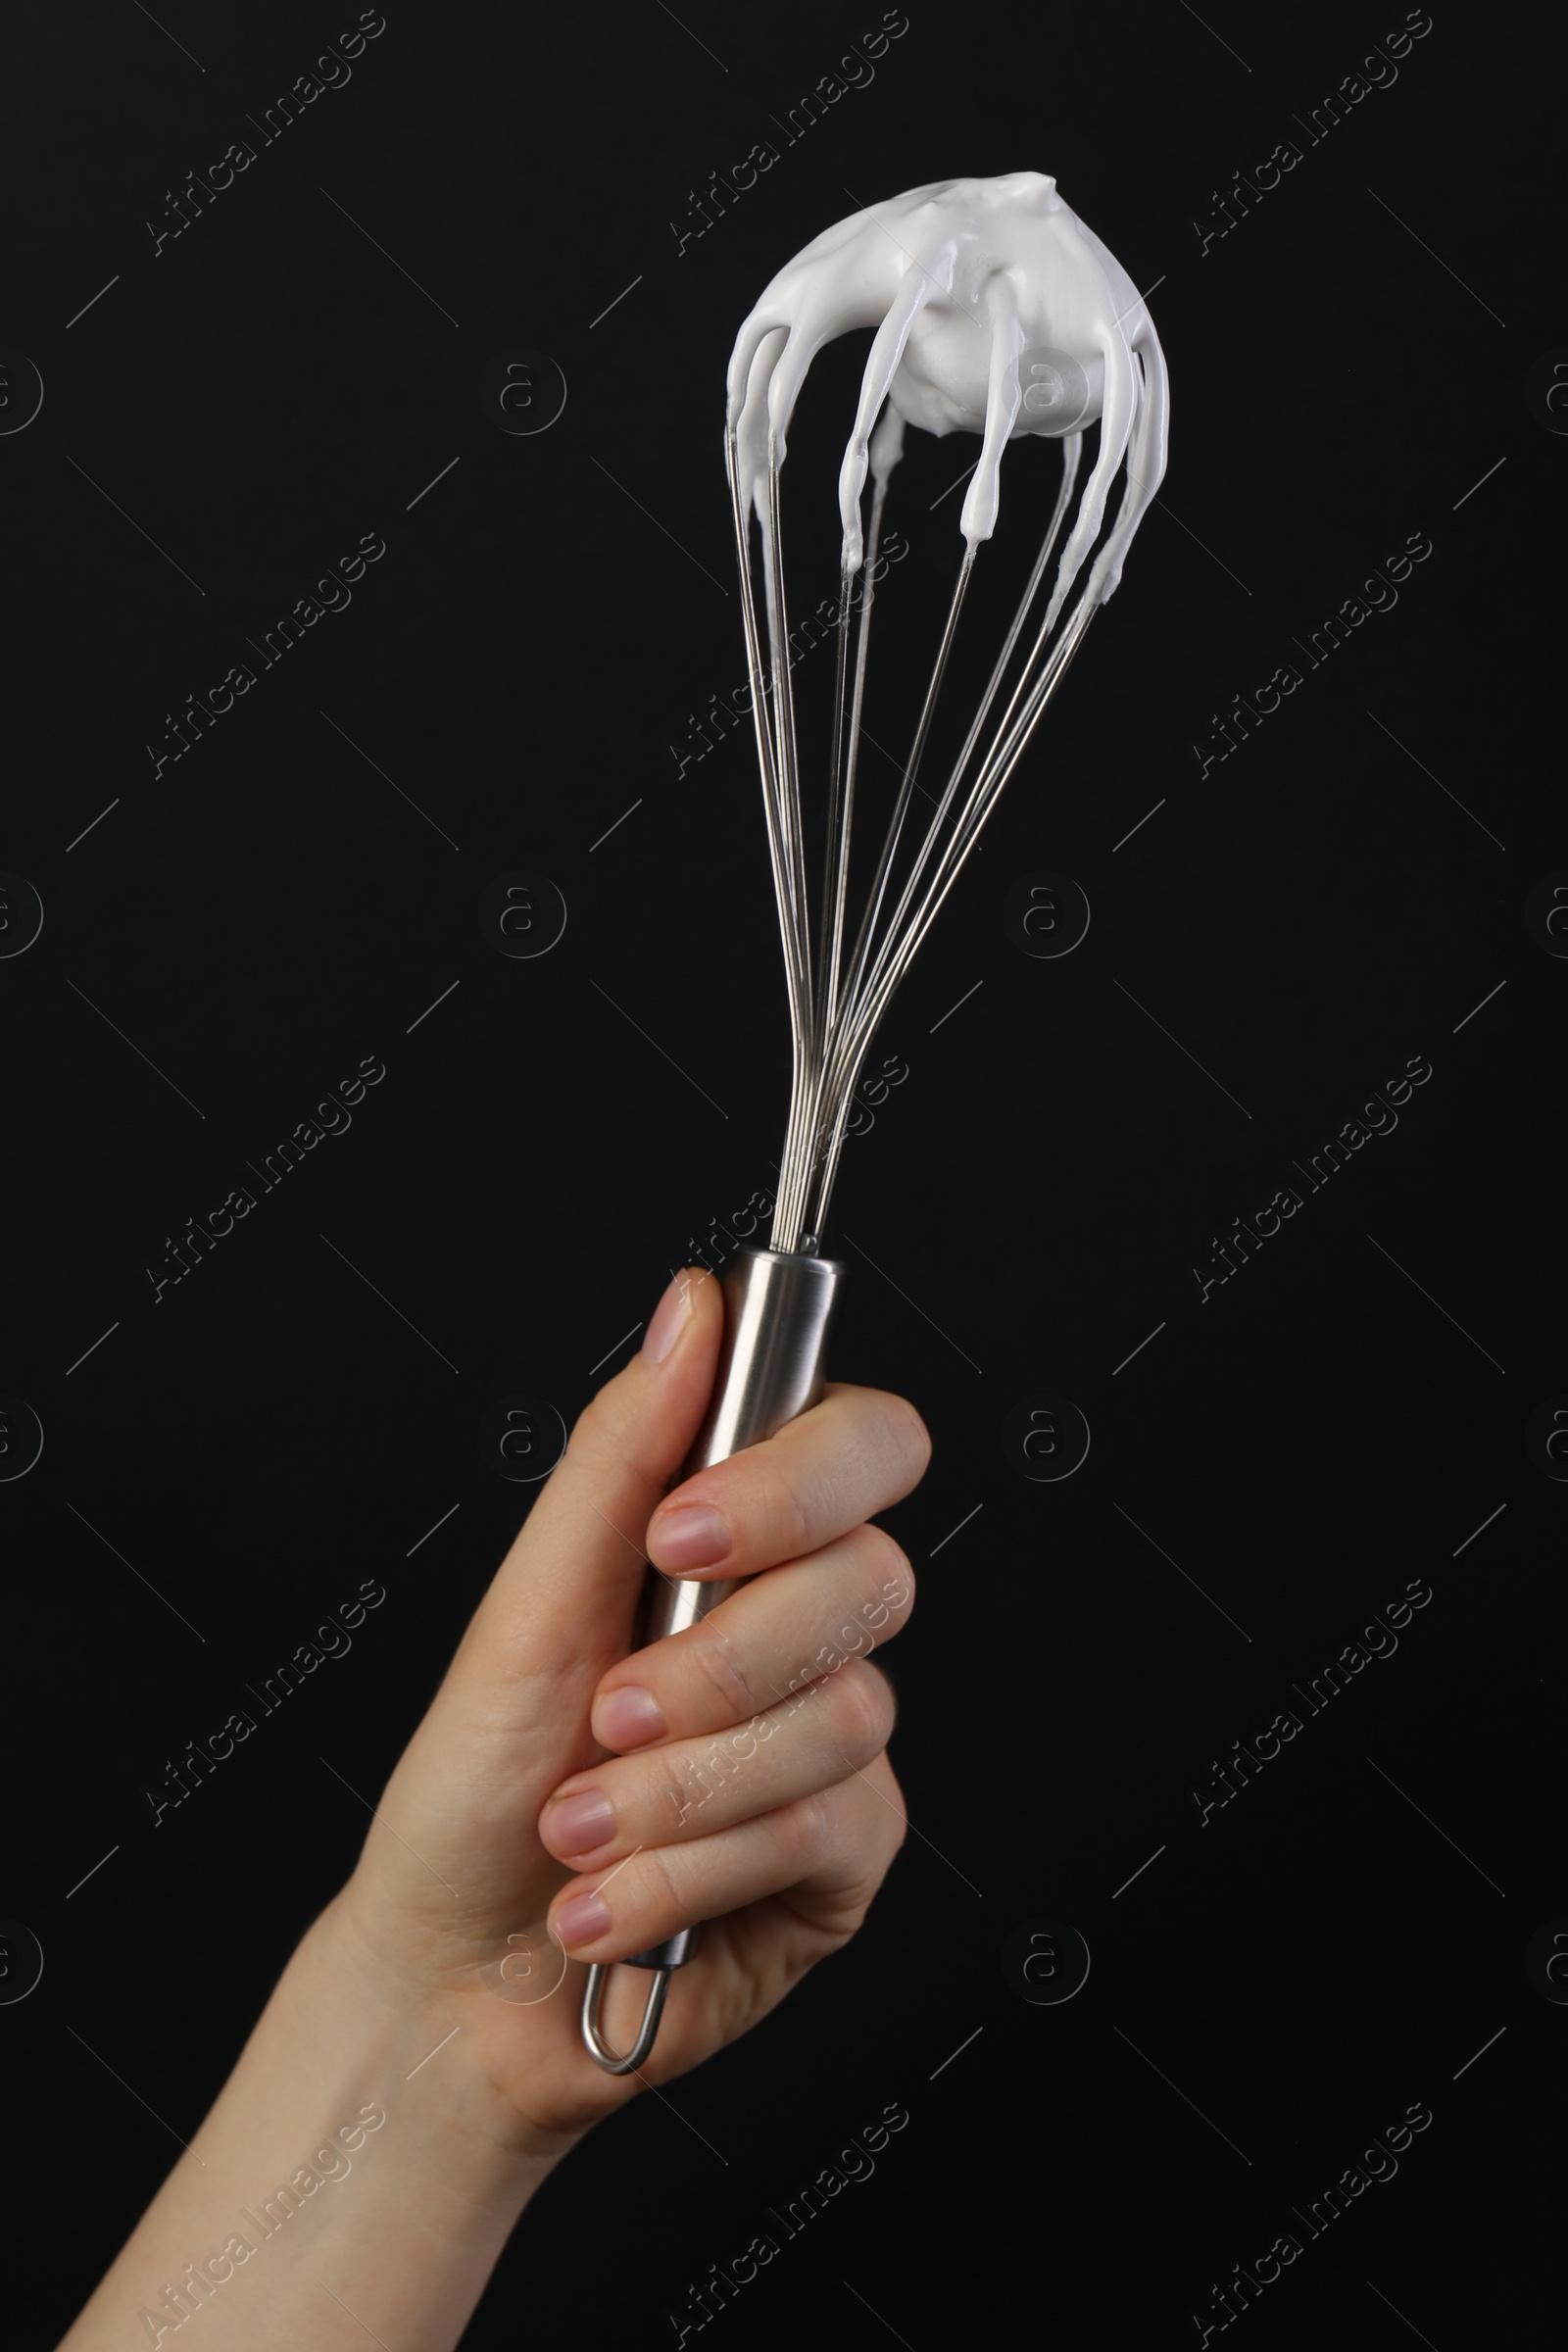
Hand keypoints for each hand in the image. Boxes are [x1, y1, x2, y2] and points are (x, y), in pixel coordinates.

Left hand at [329, 1264, 928, 2147]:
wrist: (451, 1977)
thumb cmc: (474, 1791)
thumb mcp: (524, 1610)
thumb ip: (620, 1453)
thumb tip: (691, 1306)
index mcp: (734, 1544)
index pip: (860, 1444)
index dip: (800, 1476)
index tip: (683, 1533)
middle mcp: (796, 1631)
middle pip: (873, 1576)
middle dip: (722, 1659)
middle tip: (609, 1710)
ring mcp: (830, 1747)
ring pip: (843, 1717)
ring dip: (677, 1789)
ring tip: (578, 1832)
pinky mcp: (843, 1858)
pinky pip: (822, 1829)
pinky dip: (690, 1871)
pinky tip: (613, 1901)